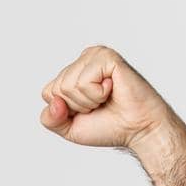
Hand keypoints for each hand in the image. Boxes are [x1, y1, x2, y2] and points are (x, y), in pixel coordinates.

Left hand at [39, 45, 174, 150]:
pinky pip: (84, 81)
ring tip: (106, 98)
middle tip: (100, 105)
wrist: (137, 130)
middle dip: (77, 106)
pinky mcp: (107, 57)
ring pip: (68, 85)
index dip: (66, 111)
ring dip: (88, 101)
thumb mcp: (69, 128)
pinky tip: (112, 90)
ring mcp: (95, 56)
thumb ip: (49, 119)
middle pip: (57, 89)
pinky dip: (97, 94)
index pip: (48, 93)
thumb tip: (54, 101)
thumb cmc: (109, 126)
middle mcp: (83, 60)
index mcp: (73, 72)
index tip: (88, 111)